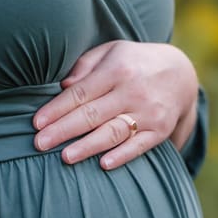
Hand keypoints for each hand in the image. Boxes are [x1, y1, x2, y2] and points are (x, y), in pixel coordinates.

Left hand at [33, 40, 198, 169]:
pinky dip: (122, 155)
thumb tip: (63, 86)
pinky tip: (104, 165)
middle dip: (63, 130)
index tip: (36, 123)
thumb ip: (86, 65)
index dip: (57, 109)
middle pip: (92, 114)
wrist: (181, 74)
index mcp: (116, 69)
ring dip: (88, 146)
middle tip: (39, 144)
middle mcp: (132, 91)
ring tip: (65, 157)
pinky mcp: (159, 130)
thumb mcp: (111, 52)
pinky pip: (139, 146)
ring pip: (113, 132)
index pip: (80, 93)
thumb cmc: (133, 63)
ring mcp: (148, 112)